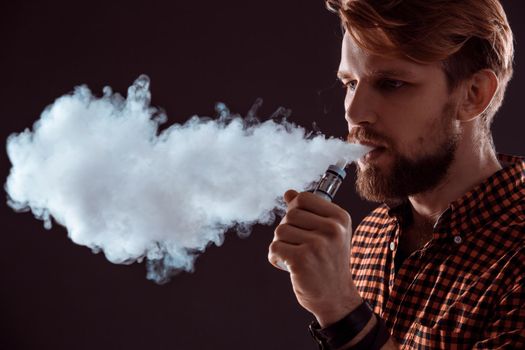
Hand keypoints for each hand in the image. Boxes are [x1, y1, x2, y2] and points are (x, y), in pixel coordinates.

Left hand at [268, 189, 362, 326]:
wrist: (336, 298)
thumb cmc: (329, 263)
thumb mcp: (329, 234)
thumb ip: (310, 212)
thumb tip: (289, 193)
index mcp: (340, 218)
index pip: (304, 198)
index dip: (294, 209)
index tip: (299, 225)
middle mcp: (332, 229)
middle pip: (290, 214)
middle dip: (287, 229)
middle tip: (297, 245)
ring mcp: (317, 244)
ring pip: (280, 231)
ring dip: (280, 244)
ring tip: (292, 256)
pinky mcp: (302, 260)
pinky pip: (275, 248)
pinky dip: (275, 257)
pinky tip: (285, 265)